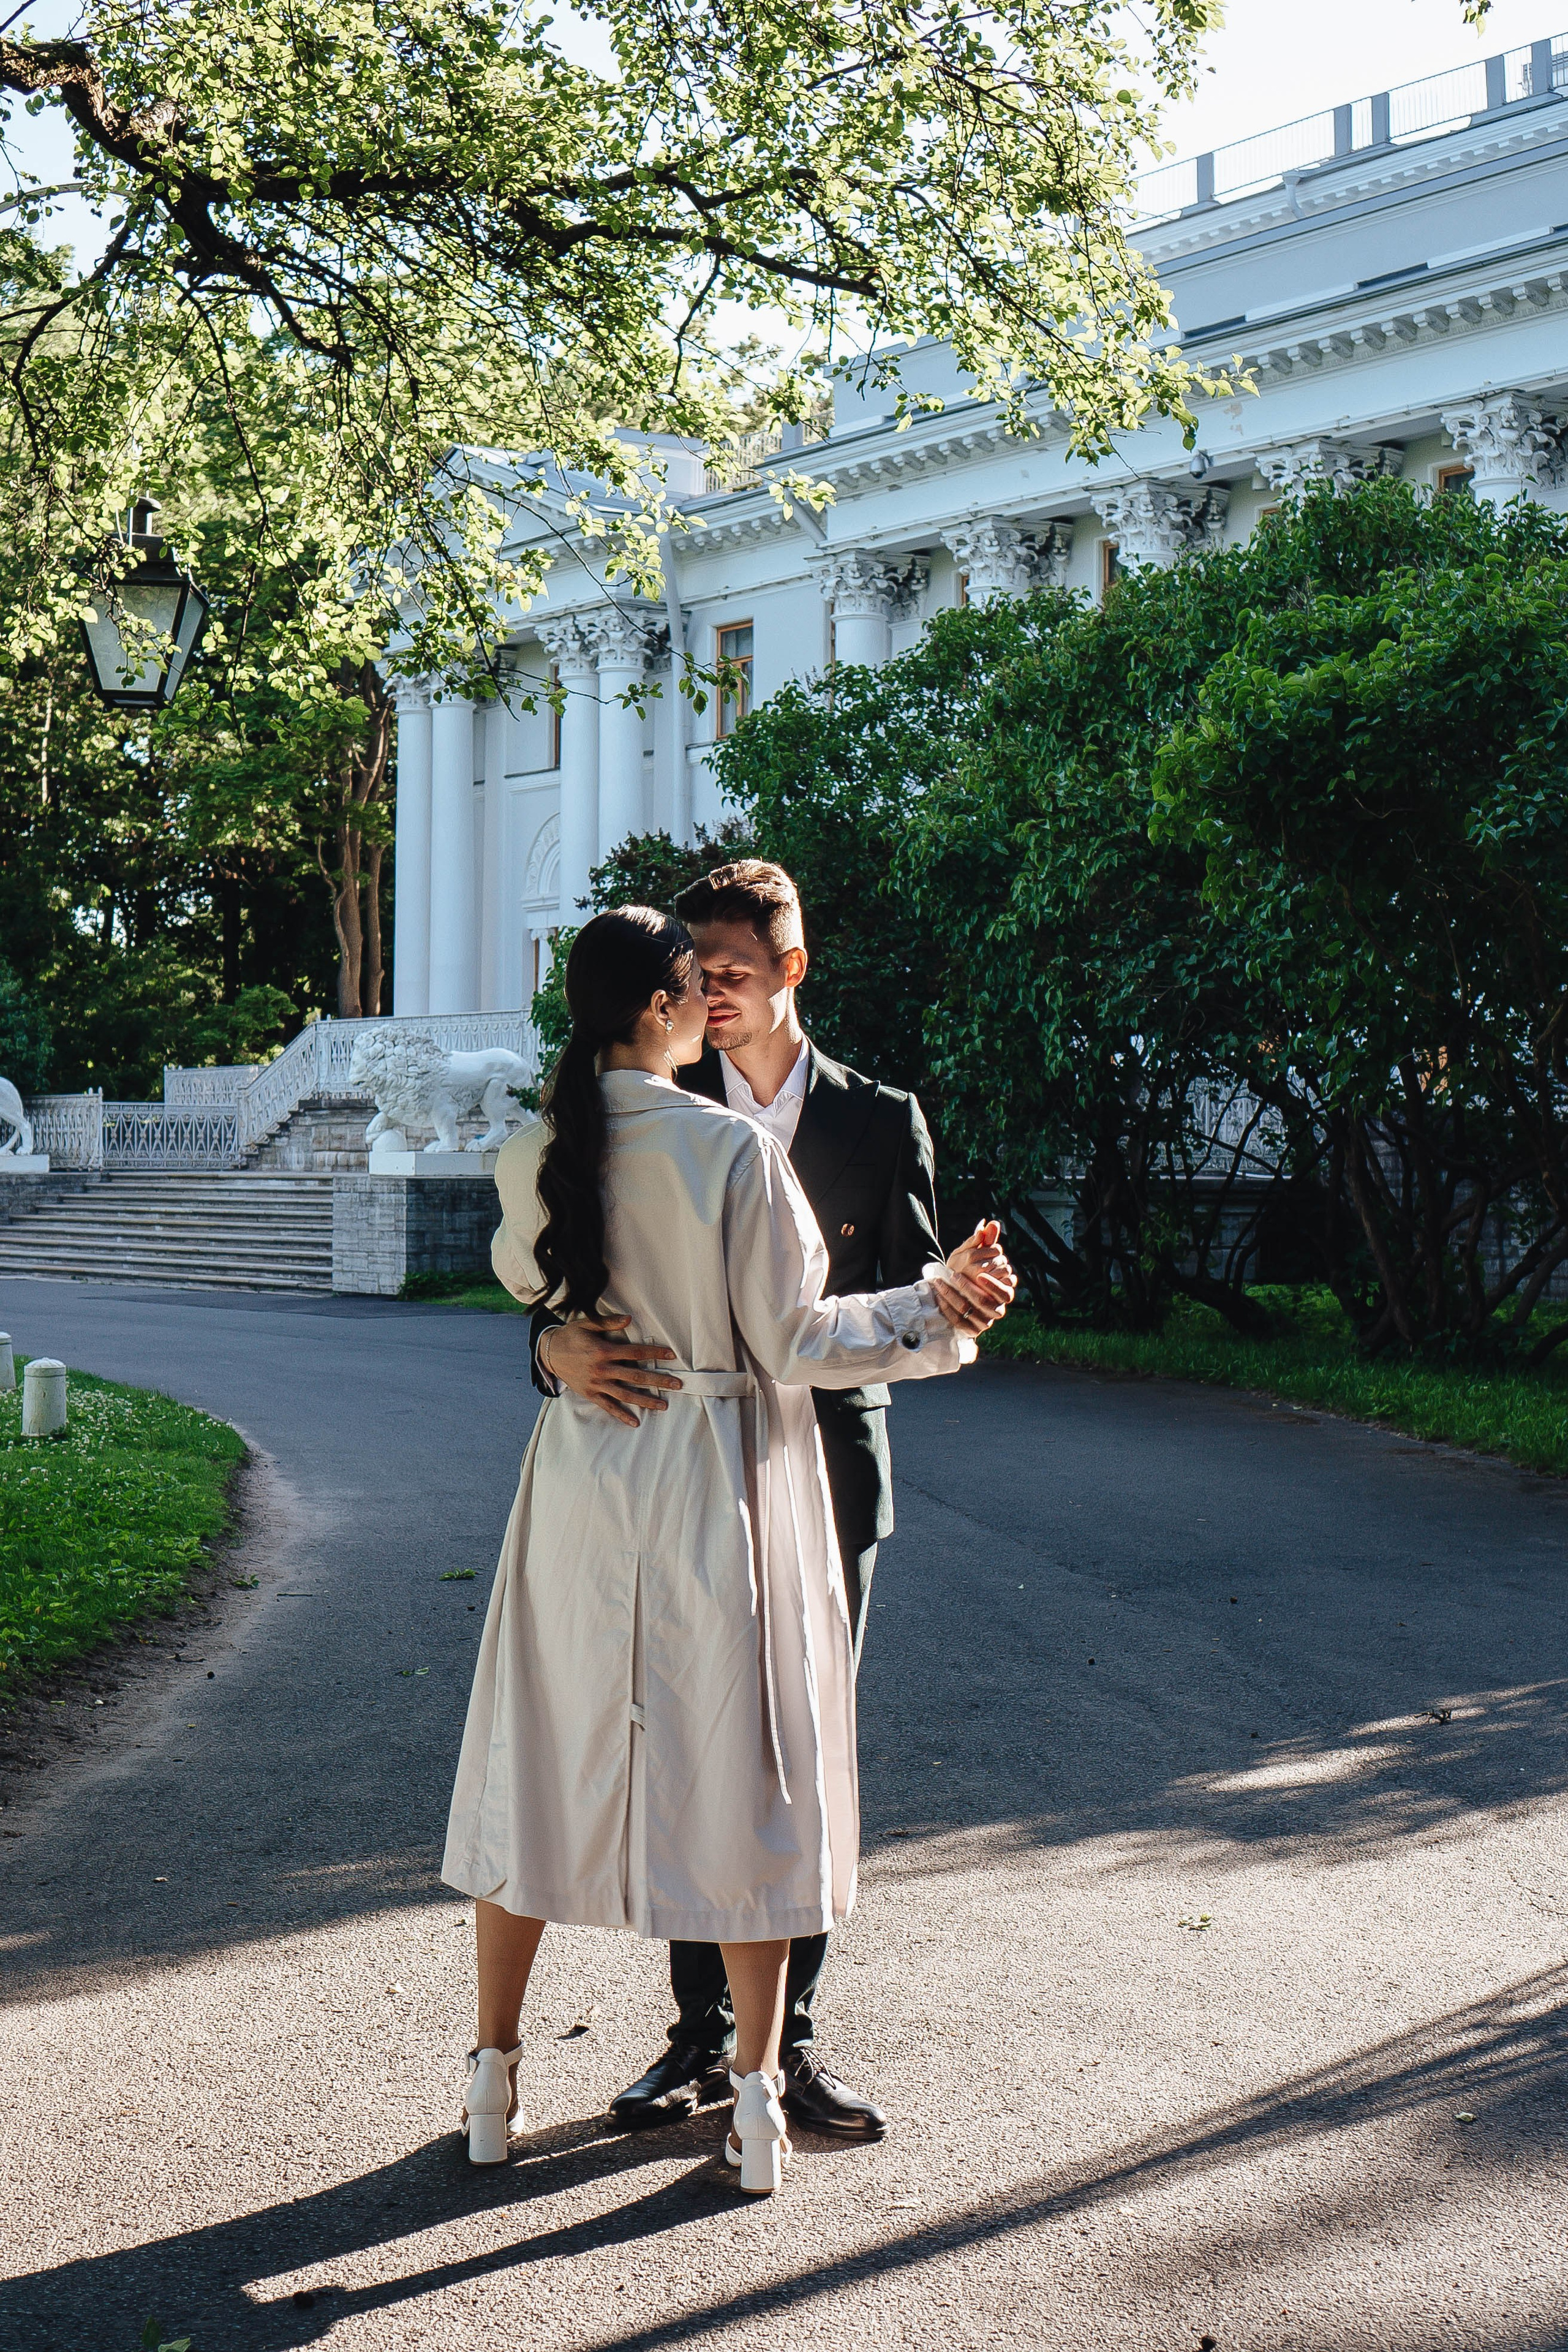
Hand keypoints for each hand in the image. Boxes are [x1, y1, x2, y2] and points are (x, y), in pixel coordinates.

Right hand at [540, 1314, 681, 1426]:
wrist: (548, 1353)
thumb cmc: (570, 1336)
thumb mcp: (587, 1324)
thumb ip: (609, 1323)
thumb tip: (629, 1318)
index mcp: (603, 1351)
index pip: (635, 1353)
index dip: (654, 1353)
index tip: (671, 1355)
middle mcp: (602, 1370)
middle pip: (636, 1376)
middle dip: (658, 1381)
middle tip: (677, 1385)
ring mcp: (596, 1384)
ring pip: (625, 1394)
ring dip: (645, 1400)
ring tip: (664, 1405)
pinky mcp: (590, 1394)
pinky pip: (608, 1406)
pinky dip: (621, 1415)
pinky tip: (635, 1422)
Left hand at [932, 1219, 1015, 1337]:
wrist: (953, 1293)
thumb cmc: (968, 1271)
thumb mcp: (976, 1256)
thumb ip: (986, 1241)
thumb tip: (992, 1223)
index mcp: (1004, 1293)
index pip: (1006, 1293)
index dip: (994, 1285)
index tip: (980, 1275)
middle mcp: (997, 1309)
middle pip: (987, 1303)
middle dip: (969, 1289)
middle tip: (954, 1276)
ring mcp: (984, 1322)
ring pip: (971, 1312)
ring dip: (954, 1296)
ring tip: (940, 1282)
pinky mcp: (970, 1330)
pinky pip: (958, 1321)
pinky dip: (947, 1308)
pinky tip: (938, 1296)